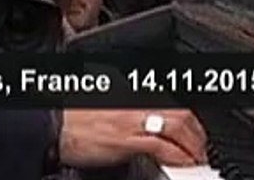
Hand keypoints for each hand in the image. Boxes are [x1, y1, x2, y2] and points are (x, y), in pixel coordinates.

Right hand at [59, 109, 207, 167]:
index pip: (171, 101)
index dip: (188, 118)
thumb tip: (144, 117)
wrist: (50, 124)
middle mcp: (136, 100)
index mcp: (132, 90)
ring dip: (193, 144)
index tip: (195, 130)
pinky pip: (161, 146)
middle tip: (203, 147)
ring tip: (198, 157)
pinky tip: (183, 163)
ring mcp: (132, 119)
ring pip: (177, 126)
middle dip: (197, 132)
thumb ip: (127, 106)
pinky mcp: (125, 139)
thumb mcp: (104, 101)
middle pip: (180, 111)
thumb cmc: (71, 117)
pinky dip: (178, 156)